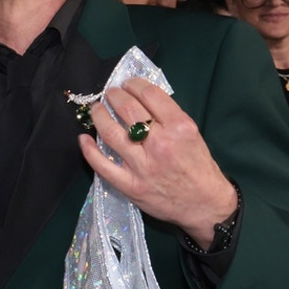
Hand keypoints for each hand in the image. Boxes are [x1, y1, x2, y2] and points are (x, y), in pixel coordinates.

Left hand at [79, 78, 236, 247]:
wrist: (204, 204)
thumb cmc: (199, 167)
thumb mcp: (192, 134)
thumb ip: (169, 117)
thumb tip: (141, 98)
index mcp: (179, 127)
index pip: (149, 95)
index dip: (134, 84)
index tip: (127, 84)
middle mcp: (160, 144)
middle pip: (127, 109)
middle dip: (114, 95)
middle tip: (109, 93)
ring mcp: (143, 166)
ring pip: (111, 133)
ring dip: (99, 116)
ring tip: (96, 109)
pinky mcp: (130, 185)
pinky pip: (103, 165)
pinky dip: (89, 150)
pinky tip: (84, 139)